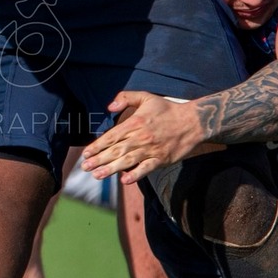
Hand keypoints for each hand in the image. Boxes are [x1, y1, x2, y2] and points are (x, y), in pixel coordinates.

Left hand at [80, 90, 204, 183]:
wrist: (193, 121)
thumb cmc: (168, 109)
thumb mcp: (147, 97)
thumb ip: (126, 98)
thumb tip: (109, 106)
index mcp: (135, 123)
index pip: (111, 136)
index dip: (97, 146)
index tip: (86, 153)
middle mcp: (141, 137)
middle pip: (116, 150)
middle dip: (98, 159)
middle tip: (85, 167)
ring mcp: (151, 149)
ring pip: (127, 161)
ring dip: (110, 169)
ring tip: (96, 175)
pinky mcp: (161, 159)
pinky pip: (146, 168)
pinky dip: (136, 174)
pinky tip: (124, 180)